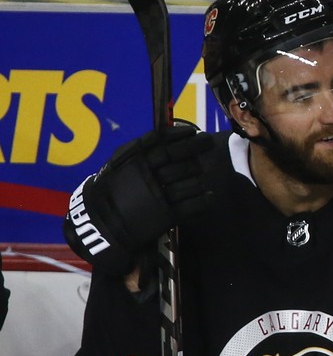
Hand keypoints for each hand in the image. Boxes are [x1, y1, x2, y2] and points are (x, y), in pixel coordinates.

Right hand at [62, 123, 215, 276]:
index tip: (193, 131)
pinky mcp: (166, 216)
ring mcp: (158, 196)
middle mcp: (148, 176)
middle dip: (195, 149)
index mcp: (133, 163)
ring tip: (200, 176)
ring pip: (190, 182)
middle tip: (207, 143)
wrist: (99, 224)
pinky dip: (205, 200)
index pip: (162, 143)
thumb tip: (160, 134)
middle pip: (180, 160)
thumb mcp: (115, 166)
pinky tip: (209, 196)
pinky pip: (193, 205)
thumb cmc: (109, 191)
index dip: (180, 135)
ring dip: (199, 177)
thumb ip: (135, 149)